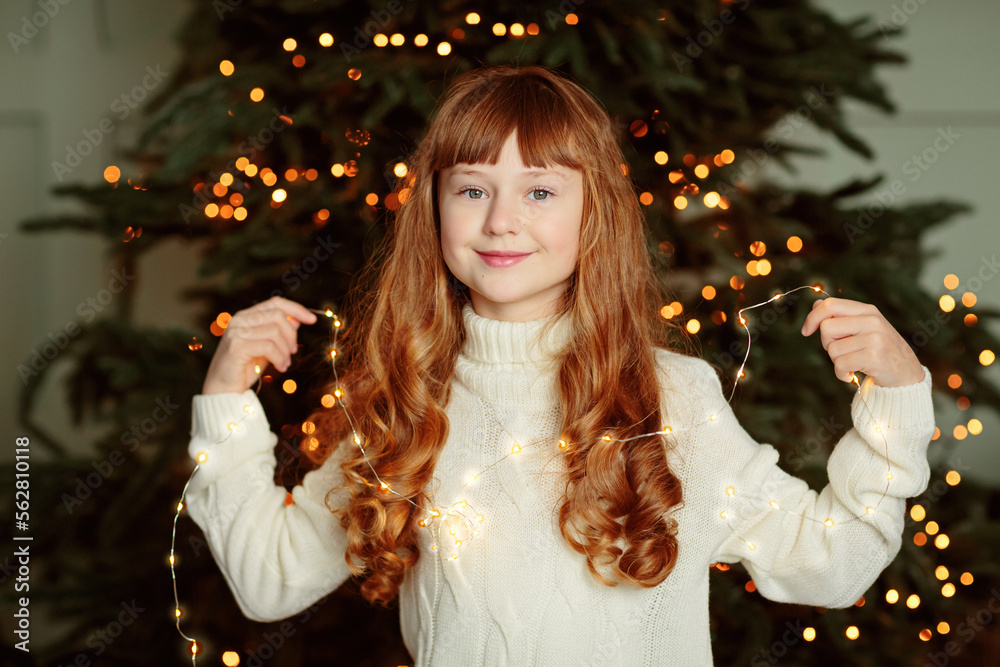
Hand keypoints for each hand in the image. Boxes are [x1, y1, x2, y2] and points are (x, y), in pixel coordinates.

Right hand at [201, 296, 317, 394]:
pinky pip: (268, 346)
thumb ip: (279, 332)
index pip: (275, 303)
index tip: (312, 320)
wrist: (223, 390)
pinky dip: (279, 357)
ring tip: (285, 364)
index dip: (296, 309)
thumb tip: (298, 318)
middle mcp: (239, 320)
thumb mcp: (268, 347)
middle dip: (291, 335)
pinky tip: (280, 366)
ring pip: (274, 331)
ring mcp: (236, 332)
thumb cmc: (246, 368)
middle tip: (293, 352)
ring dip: (286, 350)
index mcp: (246, 316)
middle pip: (277, 315)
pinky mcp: (236, 346)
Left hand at [800, 297, 923, 387]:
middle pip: (826, 328)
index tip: (806, 331)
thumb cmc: (879, 350)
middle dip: (827, 343)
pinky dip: (841, 374)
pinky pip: (840, 365)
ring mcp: (874, 338)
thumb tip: (816, 305)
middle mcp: (872, 321)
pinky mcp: (873, 356)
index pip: (830, 305)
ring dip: (836, 361)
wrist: (906, 374)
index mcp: (867, 310)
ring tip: (852, 363)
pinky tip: (852, 375)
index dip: (812, 317)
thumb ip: (842, 317)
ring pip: (832, 349)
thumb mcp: (863, 328)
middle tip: (842, 351)